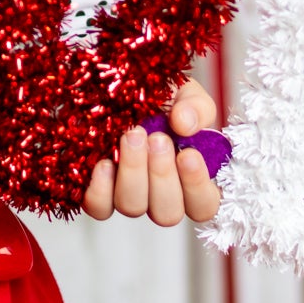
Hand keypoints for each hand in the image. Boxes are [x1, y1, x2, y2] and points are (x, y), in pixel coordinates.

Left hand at [82, 77, 220, 227]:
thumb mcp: (189, 96)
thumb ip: (196, 109)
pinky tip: (104, 162)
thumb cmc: (165, 99)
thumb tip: (184, 124)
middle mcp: (160, 197)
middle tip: (157, 139)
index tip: (188, 153)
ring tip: (132, 136)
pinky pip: (100, 206)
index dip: (197, 187)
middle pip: (167, 213)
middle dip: (162, 175)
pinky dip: (101, 188)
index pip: (203, 206)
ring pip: (132, 207)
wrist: (126, 88)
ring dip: (133, 173)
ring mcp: (129, 197)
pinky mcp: (100, 193)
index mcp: (190, 181)